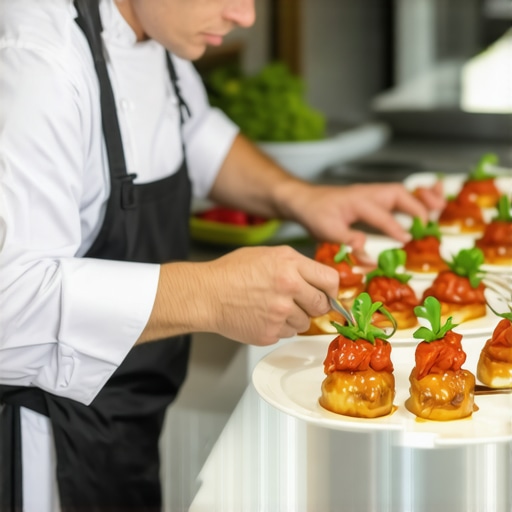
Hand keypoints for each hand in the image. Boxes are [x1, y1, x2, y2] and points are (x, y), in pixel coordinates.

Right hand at [201, 245, 338, 344]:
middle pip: (322, 305)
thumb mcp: (268, 254)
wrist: (207, 294)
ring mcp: (280, 313)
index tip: (328, 294)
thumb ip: (297, 266)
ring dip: (295, 318)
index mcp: (289, 264)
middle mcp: (289, 288)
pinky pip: (288, 334)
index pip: (330, 280)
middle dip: (314, 305)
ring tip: (272, 307)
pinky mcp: (270, 333)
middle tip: (300, 302)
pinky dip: (279, 328)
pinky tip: (263, 316)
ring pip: (305, 323)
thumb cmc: (232, 272)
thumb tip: (320, 281)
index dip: (331, 289)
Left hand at [277, 181, 443, 249]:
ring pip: (400, 191)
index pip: (380, 215)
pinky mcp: (373, 197)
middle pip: (396, 194)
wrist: (305, 200)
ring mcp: (371, 193)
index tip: (407, 240)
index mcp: (356, 201)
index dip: (395, 227)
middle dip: (415, 206)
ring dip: (421, 196)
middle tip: (428, 222)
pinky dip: (415, 195)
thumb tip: (367, 254)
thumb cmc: (315, 213)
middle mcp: (367, 193)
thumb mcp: (326, 230)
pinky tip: (430, 199)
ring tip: (440, 205)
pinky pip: (397, 193)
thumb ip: (347, 241)